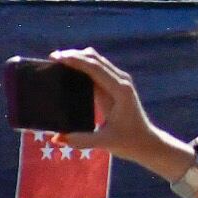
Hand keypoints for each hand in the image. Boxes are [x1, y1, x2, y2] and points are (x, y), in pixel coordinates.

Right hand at [50, 47, 168, 160]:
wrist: (145, 141)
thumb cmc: (127, 141)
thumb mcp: (105, 142)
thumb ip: (81, 140)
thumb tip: (56, 137)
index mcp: (120, 91)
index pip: (96, 69)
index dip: (76, 61)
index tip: (56, 57)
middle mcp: (121, 81)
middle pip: (96, 59)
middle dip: (74, 55)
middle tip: (52, 57)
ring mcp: (118, 82)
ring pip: (96, 61)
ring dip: (78, 58)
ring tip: (57, 61)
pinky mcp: (113, 86)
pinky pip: (96, 69)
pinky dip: (82, 65)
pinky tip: (68, 70)